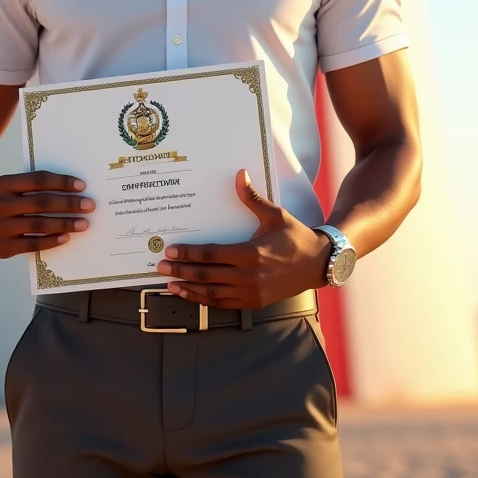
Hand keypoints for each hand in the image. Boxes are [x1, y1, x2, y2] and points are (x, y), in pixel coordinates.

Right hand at [0, 170, 94, 258]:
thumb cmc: (5, 198)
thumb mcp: (11, 185)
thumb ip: (34, 185)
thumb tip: (74, 190)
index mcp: (2, 183)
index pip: (38, 180)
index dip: (61, 182)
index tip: (82, 185)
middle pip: (40, 203)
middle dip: (69, 204)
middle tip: (90, 205)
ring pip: (38, 225)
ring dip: (65, 224)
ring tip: (84, 223)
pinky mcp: (1, 249)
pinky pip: (32, 245)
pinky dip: (51, 241)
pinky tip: (67, 237)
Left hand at [156, 169, 330, 307]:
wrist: (317, 264)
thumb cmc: (295, 236)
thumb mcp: (275, 215)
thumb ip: (253, 198)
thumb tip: (240, 174)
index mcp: (251, 253)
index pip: (211, 254)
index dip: (188, 253)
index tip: (170, 250)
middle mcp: (249, 276)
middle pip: (206, 275)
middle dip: (181, 271)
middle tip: (160, 267)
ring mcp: (251, 292)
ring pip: (212, 293)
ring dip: (189, 289)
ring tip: (169, 284)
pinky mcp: (254, 302)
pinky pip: (223, 304)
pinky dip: (204, 301)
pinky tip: (191, 295)